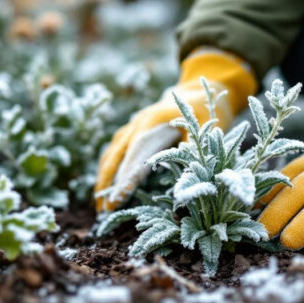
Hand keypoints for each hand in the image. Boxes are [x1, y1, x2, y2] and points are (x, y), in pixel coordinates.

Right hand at [95, 49, 256, 211]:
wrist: (191, 93)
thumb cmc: (199, 111)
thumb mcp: (203, 125)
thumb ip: (193, 145)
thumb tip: (188, 169)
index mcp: (152, 123)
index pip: (136, 154)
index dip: (126, 176)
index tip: (118, 198)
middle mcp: (137, 125)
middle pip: (116, 156)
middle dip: (108, 183)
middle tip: (103, 209)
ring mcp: (131, 129)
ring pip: (111, 155)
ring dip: (104, 179)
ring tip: (100, 205)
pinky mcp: (131, 134)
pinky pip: (114, 153)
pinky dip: (108, 171)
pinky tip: (105, 189)